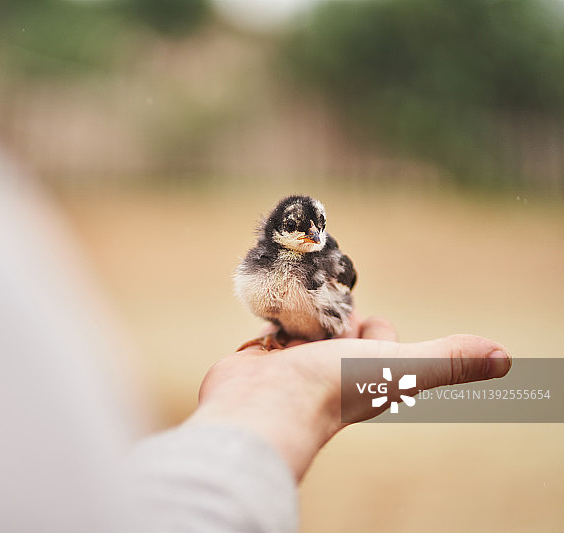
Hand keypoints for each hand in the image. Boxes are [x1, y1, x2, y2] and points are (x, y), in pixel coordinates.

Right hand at [186, 313, 510, 480]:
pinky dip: (272, 320)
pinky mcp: (260, 360)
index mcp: (366, 372)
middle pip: (340, 328)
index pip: (379, 336)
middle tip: (325, 294)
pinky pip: (270, 331)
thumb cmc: (332, 388)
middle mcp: (331, 370)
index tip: (362, 313)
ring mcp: (293, 366)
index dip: (376, 325)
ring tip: (297, 295)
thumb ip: (447, 359)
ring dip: (302, 311)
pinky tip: (270, 312)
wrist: (263, 405)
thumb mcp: (400, 366)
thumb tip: (504, 357)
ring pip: (304, 327)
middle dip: (335, 310)